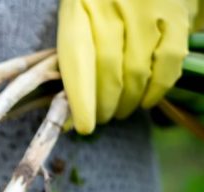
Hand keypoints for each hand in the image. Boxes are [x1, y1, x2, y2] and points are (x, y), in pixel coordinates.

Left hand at [58, 0, 189, 133]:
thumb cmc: (100, 2)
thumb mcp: (78, 17)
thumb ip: (72, 55)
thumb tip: (68, 106)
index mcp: (80, 8)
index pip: (77, 60)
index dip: (81, 98)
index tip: (84, 126)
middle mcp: (113, 6)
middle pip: (107, 69)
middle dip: (104, 104)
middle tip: (101, 118)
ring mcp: (148, 10)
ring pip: (137, 70)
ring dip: (127, 101)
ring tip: (118, 112)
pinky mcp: (176, 16)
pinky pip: (167, 62)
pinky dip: (156, 89)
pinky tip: (145, 102)